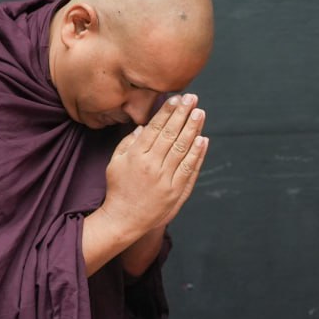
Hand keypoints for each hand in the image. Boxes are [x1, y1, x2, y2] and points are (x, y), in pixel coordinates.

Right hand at [103, 93, 207, 233]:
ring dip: (193, 129)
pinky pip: (189, 168)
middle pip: (171, 135)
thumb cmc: (118, 189)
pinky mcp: (176, 191)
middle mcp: (152, 165)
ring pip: (182, 149)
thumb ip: (128, 143)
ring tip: (200, 113)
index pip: (155, 128)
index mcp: (136, 156)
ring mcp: (165, 179)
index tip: (176, 99)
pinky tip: (203, 139)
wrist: (124, 219)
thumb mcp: (115, 163)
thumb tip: (144, 127)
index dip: (167, 112)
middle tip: (192, 99)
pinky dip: (197, 153)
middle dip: (183, 114)